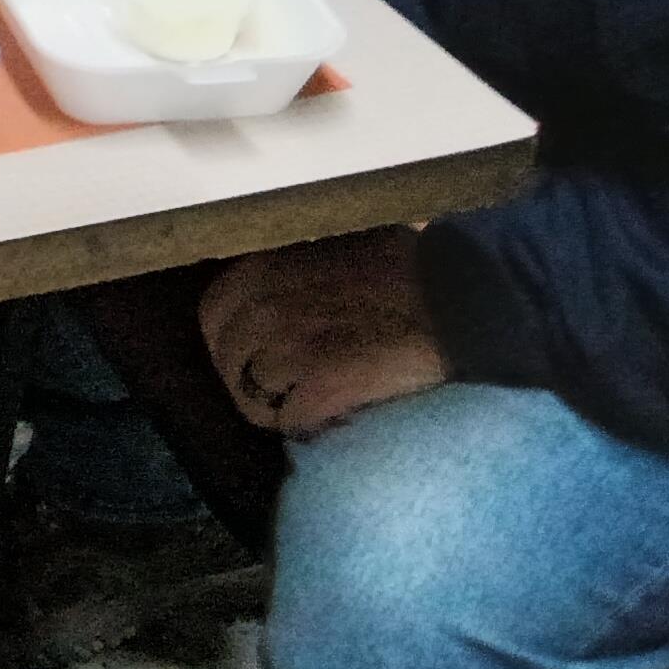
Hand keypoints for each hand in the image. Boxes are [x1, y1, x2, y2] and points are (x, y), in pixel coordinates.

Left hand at [203, 231, 448, 438]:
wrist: (457, 301)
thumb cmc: (404, 265)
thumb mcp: (331, 243)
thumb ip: (292, 264)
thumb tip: (270, 285)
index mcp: (263, 269)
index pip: (211, 314)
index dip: (228, 340)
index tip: (250, 353)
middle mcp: (265, 308)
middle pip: (228, 363)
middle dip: (248, 379)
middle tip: (280, 389)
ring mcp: (290, 350)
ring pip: (254, 397)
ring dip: (278, 406)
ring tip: (307, 405)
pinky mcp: (322, 389)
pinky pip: (292, 422)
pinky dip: (308, 426)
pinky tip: (331, 418)